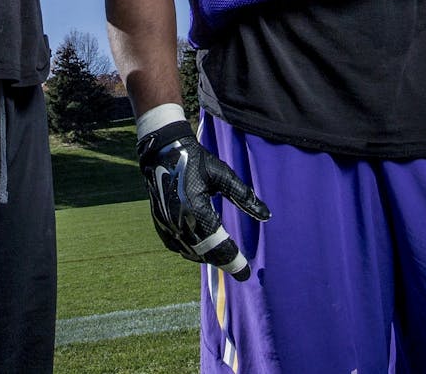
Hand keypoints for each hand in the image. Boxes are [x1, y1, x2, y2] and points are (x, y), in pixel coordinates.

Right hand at [137, 118, 269, 278]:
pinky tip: (201, 249)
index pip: (217, 244)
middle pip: (204, 253)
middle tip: (239, 269)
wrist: (163, 152)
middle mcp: (178, 221)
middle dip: (223, 262)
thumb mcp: (223, 174)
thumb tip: (266, 215)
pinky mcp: (159, 223)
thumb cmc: (196, 160)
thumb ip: (244, 196)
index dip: (233, 261)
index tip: (246, 273)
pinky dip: (190, 251)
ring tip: (224, 258)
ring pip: (190, 252)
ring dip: (207, 257)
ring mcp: (166, 224)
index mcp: (195, 209)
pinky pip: (176, 246)